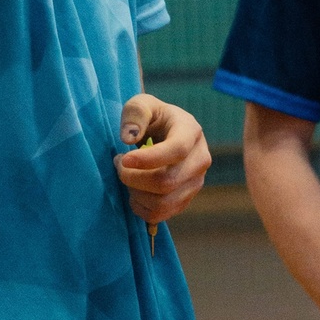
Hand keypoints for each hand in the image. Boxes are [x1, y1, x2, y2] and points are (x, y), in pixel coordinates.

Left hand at [116, 96, 211, 225]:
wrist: (165, 133)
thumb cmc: (152, 118)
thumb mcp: (141, 104)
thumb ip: (134, 114)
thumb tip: (128, 138)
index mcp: (191, 131)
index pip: (177, 150)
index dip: (148, 159)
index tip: (123, 158)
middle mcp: (200, 159)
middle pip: (167, 181)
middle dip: (134, 178)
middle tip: (118, 164)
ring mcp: (196, 183)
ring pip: (163, 202)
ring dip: (135, 193)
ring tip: (125, 176)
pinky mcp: (186, 200)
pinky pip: (161, 215)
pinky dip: (140, 208)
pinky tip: (133, 191)